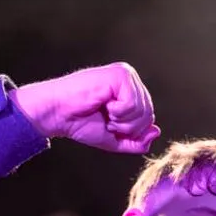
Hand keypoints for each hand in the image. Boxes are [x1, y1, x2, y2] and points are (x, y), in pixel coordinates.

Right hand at [12, 63, 159, 153]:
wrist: (59, 114)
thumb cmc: (81, 123)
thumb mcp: (114, 139)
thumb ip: (136, 141)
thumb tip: (156, 131)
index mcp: (131, 91)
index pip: (148, 118)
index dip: (130, 131)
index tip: (109, 125)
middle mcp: (131, 80)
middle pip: (149, 115)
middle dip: (127, 128)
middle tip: (106, 119)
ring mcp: (126, 75)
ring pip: (142, 111)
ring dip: (120, 121)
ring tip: (104, 112)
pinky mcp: (120, 74)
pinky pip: (132, 104)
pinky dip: (117, 112)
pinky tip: (104, 103)